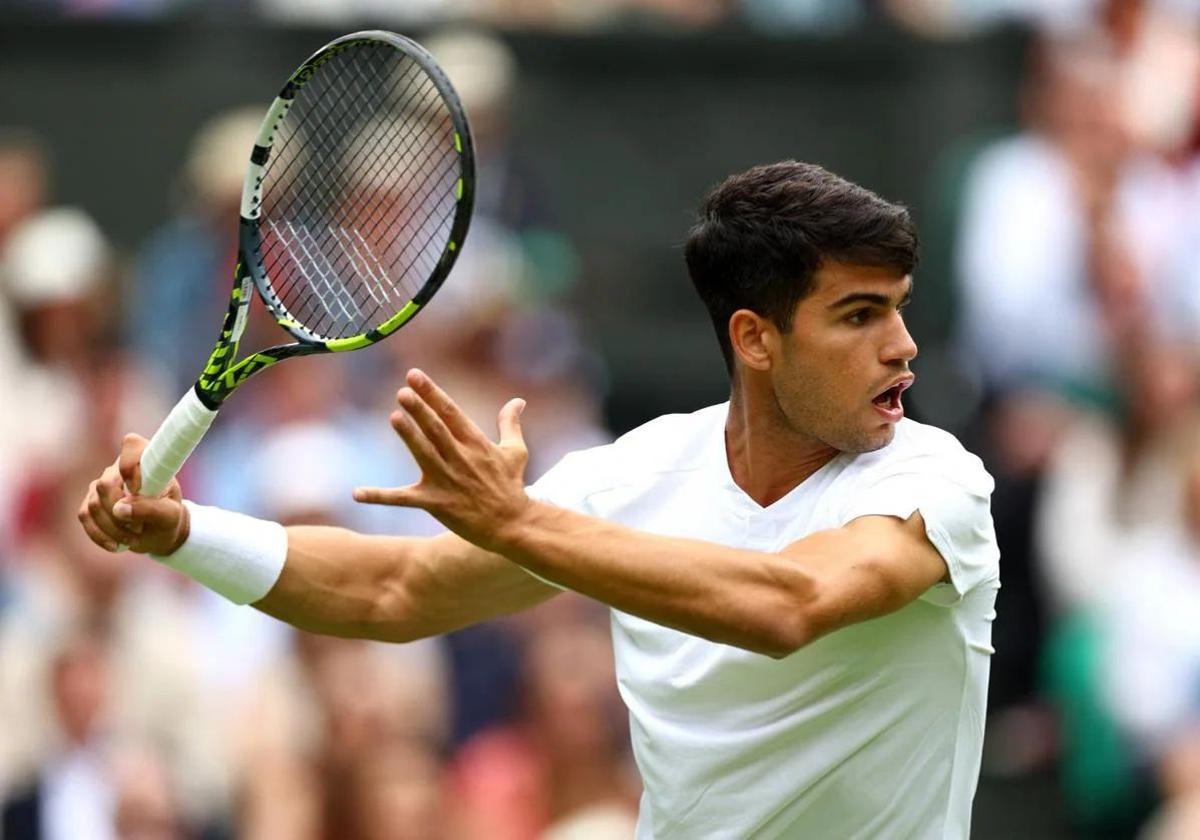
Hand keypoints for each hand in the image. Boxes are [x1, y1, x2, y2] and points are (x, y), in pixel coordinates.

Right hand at [77, 433, 189, 554]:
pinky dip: (100, 535)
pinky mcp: (90, 503)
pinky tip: (116, 546)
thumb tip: (119, 509)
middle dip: (120, 512)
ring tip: (133, 540)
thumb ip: (150, 509)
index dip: (130, 465)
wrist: (160, 532)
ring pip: (94, 504)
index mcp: (145, 461)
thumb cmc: (169, 517)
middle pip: (106, 484)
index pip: (132, 445)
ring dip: (112, 528)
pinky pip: (85, 516)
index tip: (138, 489)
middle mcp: (119, 468)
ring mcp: (101, 485)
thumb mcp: (170, 516)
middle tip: (139, 529)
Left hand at [353, 369, 530, 551]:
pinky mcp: (436, 504)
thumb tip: (518, 400)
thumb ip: (510, 424)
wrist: (512, 524)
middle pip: (436, 430)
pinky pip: (403, 499)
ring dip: (409, 437)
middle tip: (403, 391)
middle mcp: (460, 459)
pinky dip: (379, 497)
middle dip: (420, 409)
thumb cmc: (511, 486)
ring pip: (424, 455)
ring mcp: (447, 481)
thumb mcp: (515, 451)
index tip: (414, 375)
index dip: (431, 393)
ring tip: (395, 417)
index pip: (450, 412)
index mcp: (476, 443)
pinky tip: (356, 494)